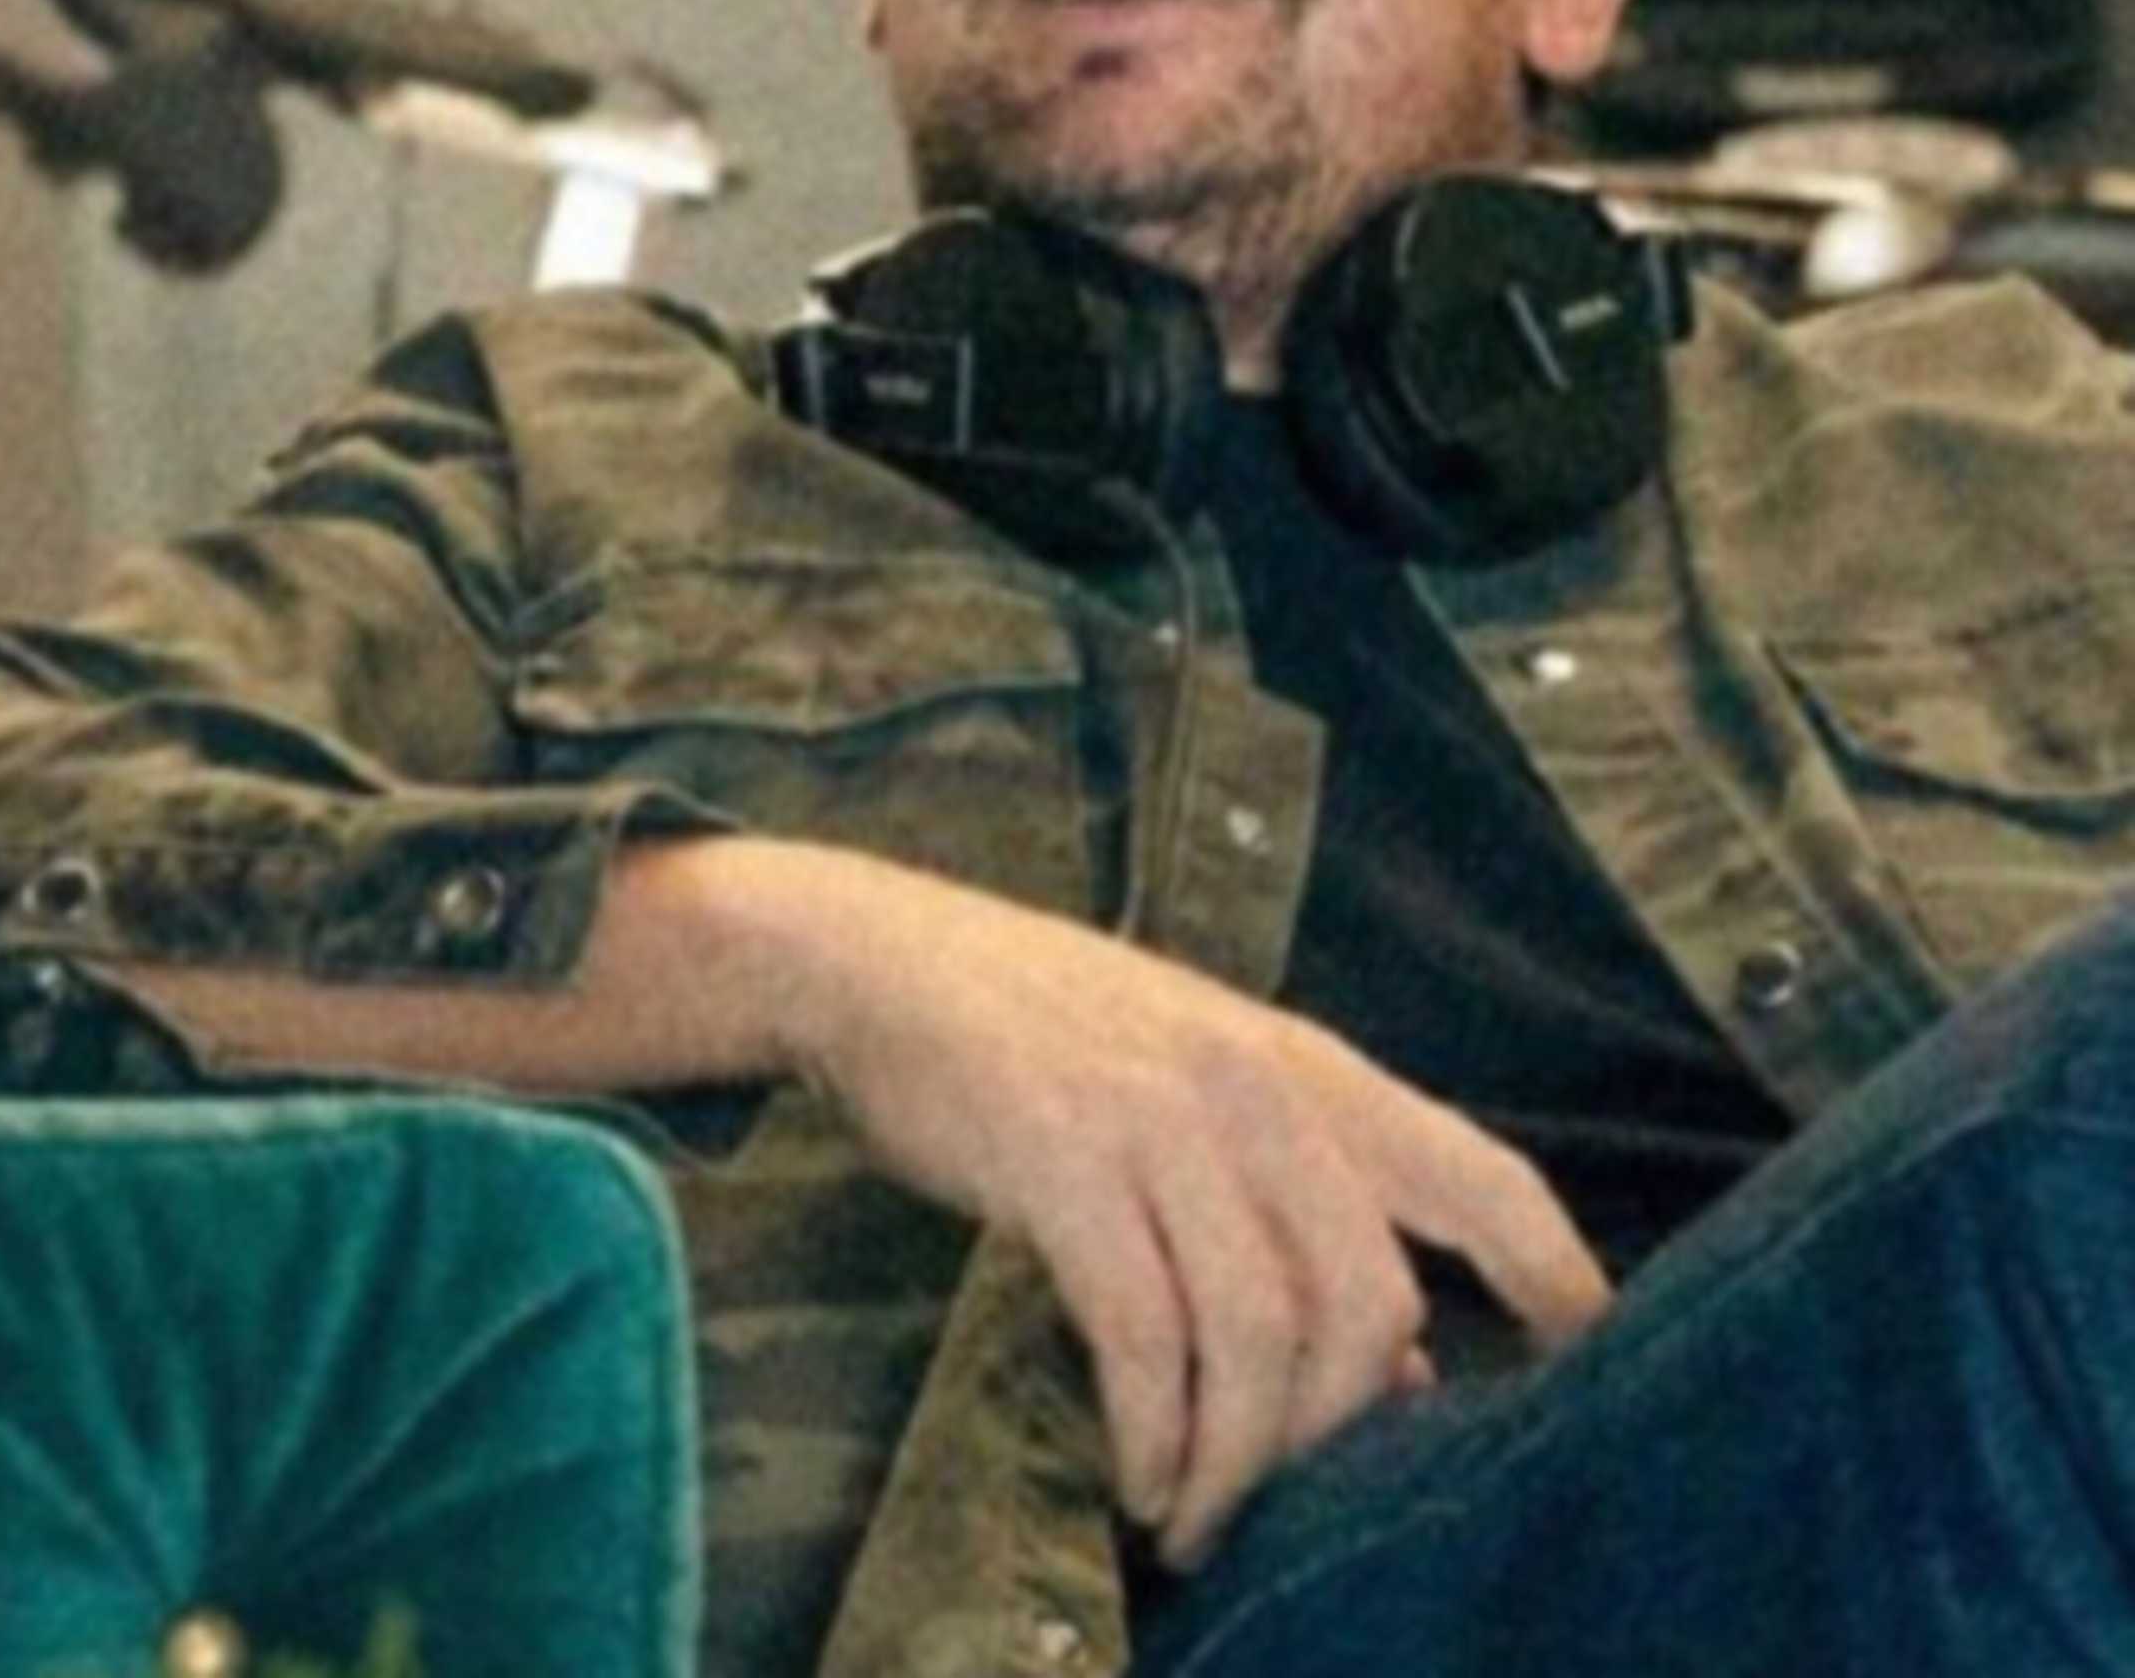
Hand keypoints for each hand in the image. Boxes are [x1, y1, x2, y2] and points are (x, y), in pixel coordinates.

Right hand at [759, 846, 1610, 1568]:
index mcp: (1309, 1067)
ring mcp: (1159, 1115)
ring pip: (1261, 1332)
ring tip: (1190, 1517)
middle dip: (1338, 1433)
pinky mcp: (1061, 1154)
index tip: (1590, 1372)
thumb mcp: (1198, 1097)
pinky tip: (1138, 1471)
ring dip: (1234, 1461)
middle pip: (1370, 1298)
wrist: (885, 959)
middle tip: (1282, 1501)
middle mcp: (1256, 1086)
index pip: (1481, 1174)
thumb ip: (1299, 1212)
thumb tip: (1404, 1381)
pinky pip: (1142, 1332)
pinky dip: (1152, 1430)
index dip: (1557, 1279)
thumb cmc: (1049, 1039)